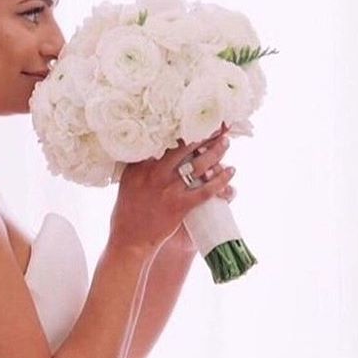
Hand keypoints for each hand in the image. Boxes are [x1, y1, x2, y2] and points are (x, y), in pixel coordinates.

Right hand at [111, 122, 236, 255]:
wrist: (130, 240)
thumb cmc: (127, 212)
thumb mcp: (128, 182)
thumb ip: (140, 166)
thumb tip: (154, 149)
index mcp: (140, 166)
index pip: (164, 140)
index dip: (182, 127)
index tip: (194, 117)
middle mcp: (155, 174)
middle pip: (185, 147)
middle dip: (205, 134)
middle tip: (218, 125)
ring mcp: (168, 190)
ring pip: (199, 165)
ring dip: (216, 152)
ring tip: (225, 143)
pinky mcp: (180, 206)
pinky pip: (206, 190)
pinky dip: (220, 180)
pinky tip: (230, 172)